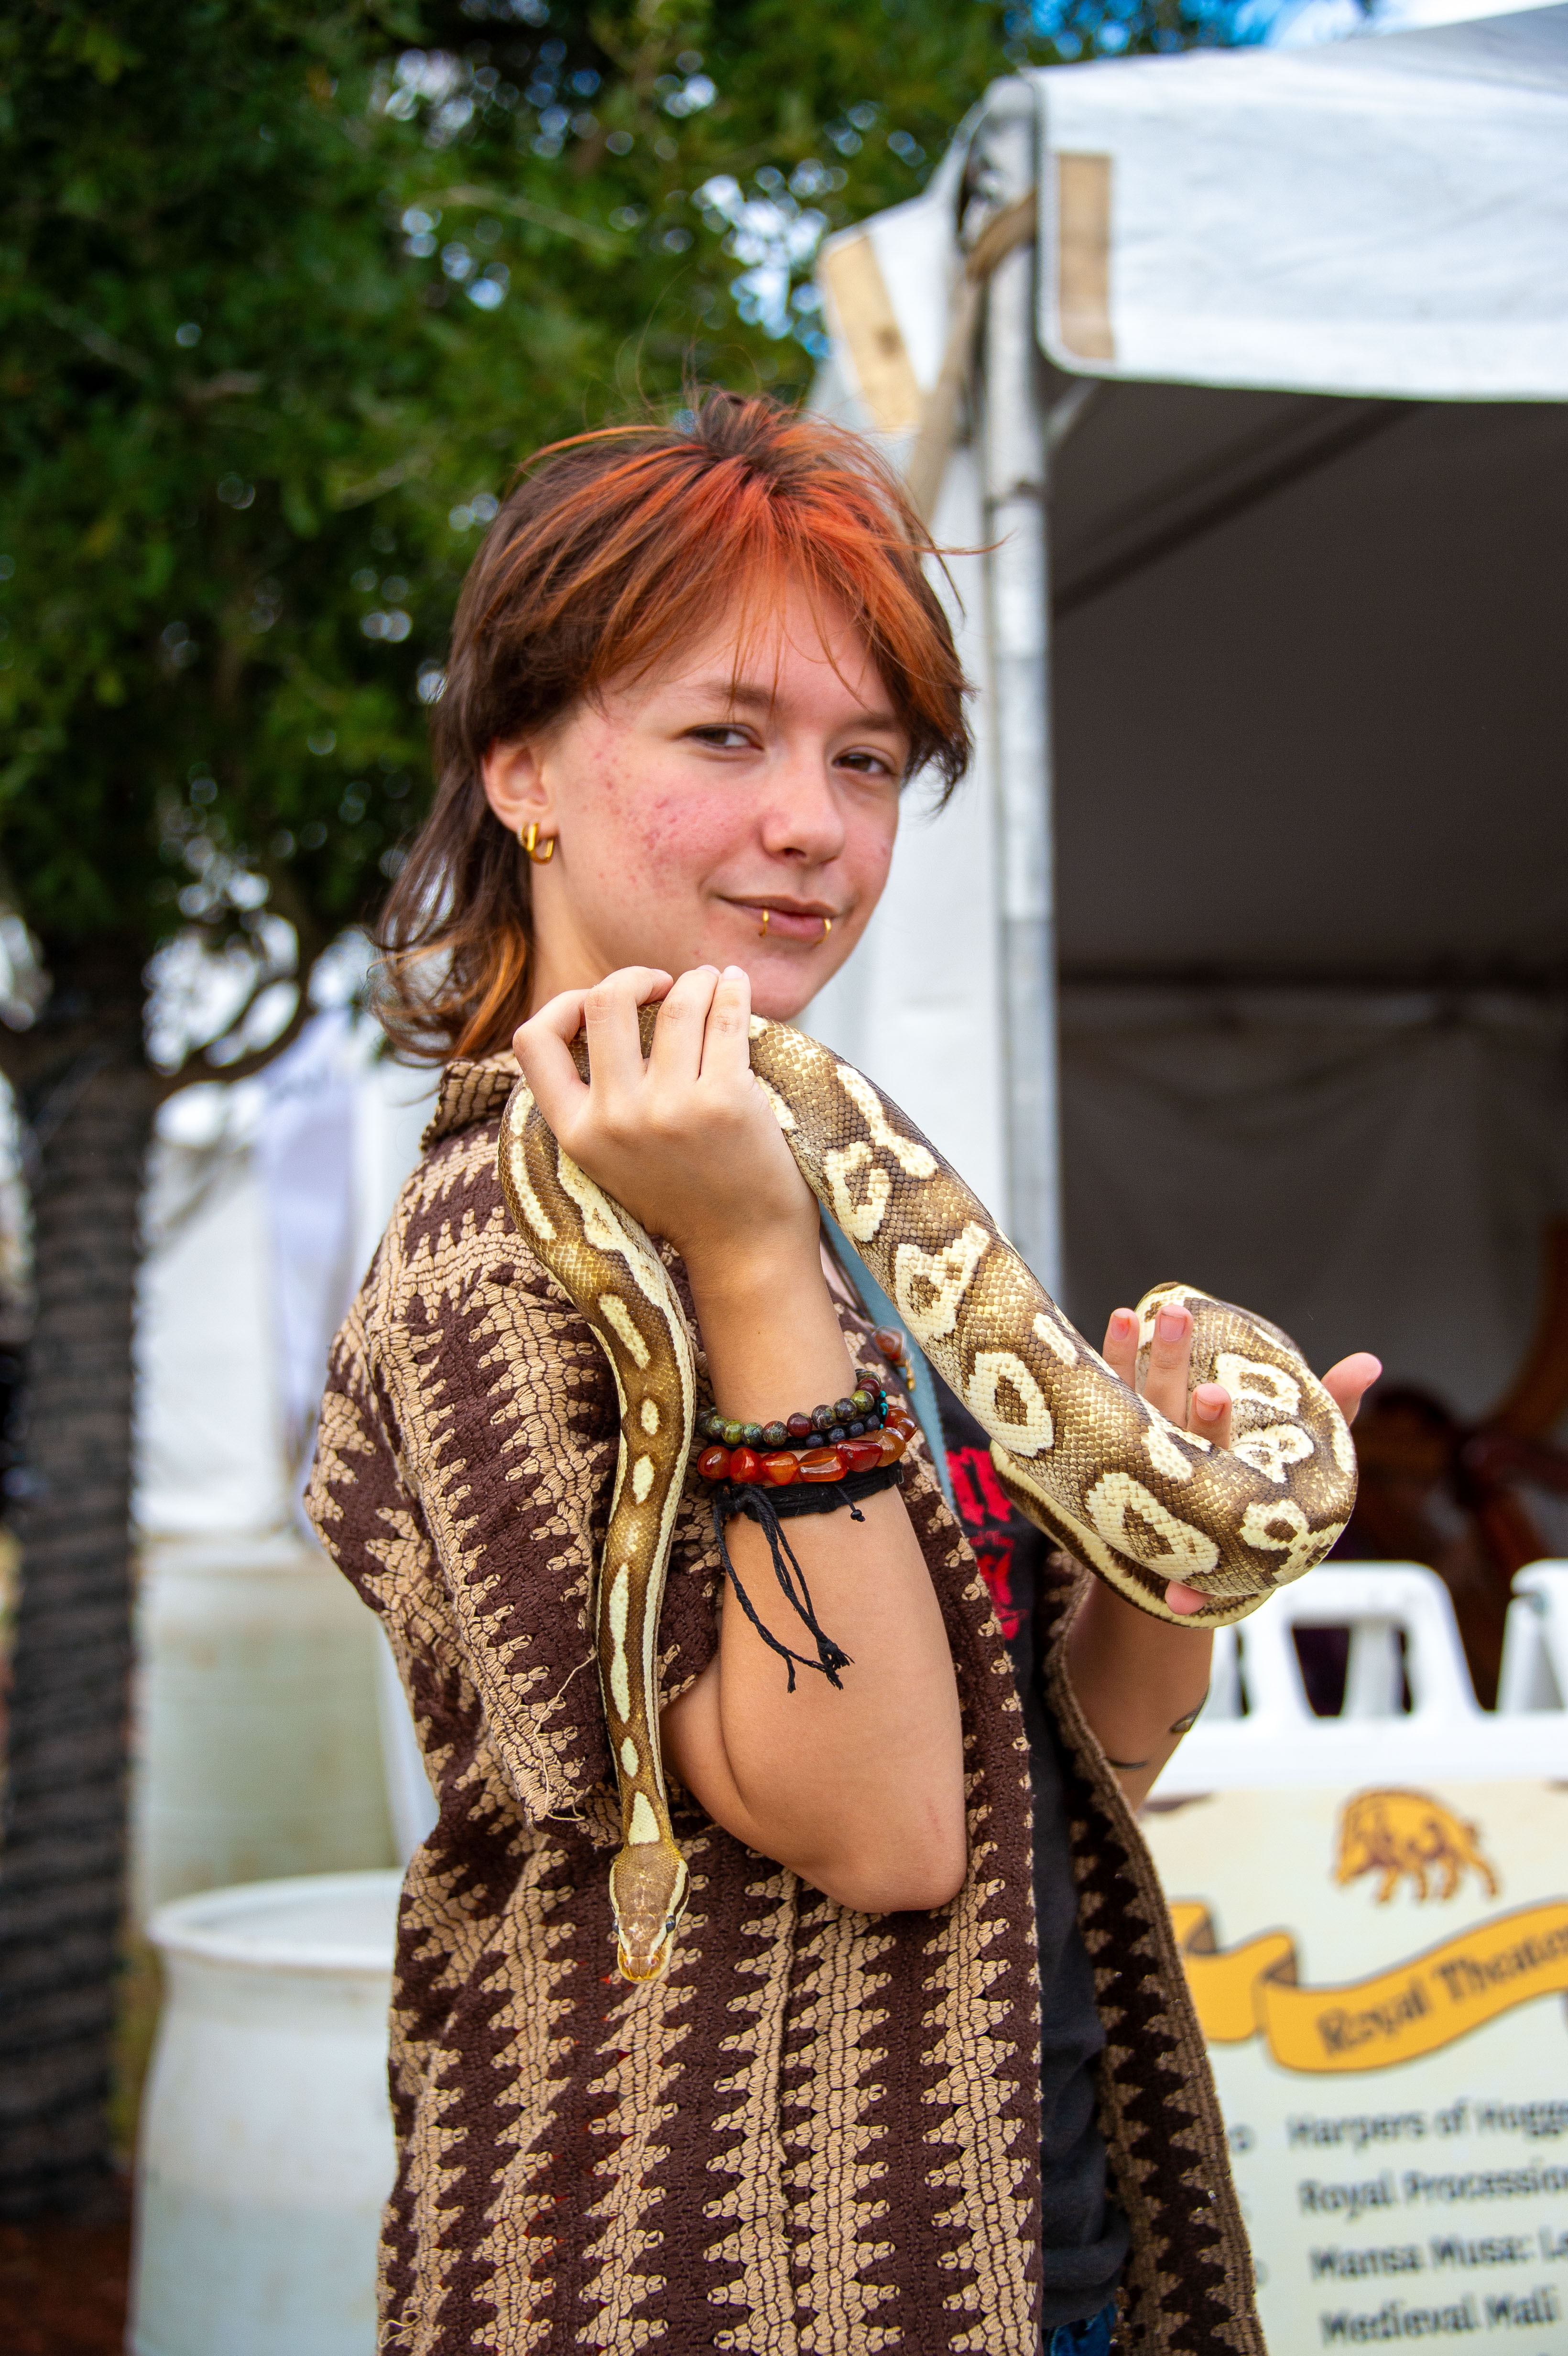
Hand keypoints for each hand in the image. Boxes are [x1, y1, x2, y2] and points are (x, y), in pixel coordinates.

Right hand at [513, 963, 818, 1286]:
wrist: (743, 1246)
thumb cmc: (680, 1192)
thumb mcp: (611, 1157)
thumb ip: (593, 1100)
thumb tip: (598, 1007)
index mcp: (576, 1133)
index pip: (533, 1041)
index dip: (562, 1005)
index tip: (600, 1004)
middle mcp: (616, 1119)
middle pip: (605, 1002)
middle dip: (634, 977)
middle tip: (662, 984)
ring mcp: (671, 1109)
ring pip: (675, 1002)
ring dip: (696, 980)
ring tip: (710, 982)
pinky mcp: (727, 1101)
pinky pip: (725, 1017)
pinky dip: (732, 989)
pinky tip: (736, 984)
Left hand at [1102, 1301, 1381, 1615]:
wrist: (1177, 1555)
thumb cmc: (1256, 1495)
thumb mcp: (1302, 1461)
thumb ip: (1334, 1409)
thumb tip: (1369, 1361)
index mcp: (1222, 1484)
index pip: (1214, 1452)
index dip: (1212, 1424)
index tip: (1213, 1393)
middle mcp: (1173, 1472)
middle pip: (1172, 1427)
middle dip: (1169, 1395)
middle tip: (1176, 1358)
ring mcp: (1137, 1457)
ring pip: (1134, 1406)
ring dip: (1134, 1359)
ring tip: (1136, 1314)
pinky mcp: (1112, 1438)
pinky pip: (1109, 1396)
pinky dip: (1115, 1355)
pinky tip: (1125, 1316)